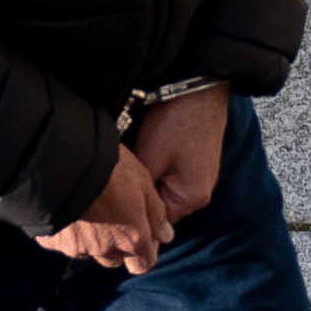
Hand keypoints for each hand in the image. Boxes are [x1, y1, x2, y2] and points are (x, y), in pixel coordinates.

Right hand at [39, 147, 170, 274]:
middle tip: (113, 216)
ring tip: (88, 210)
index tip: (142, 234)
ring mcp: (77, 247)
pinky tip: (67, 209)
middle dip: (117, 245)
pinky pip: (63, 242)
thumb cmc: (109, 168)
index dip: (144, 253)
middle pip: (115, 258)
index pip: (143, 264)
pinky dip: (67, 232)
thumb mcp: (143, 183)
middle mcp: (105, 249)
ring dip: (92, 239)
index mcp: (132, 238)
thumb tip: (165, 236)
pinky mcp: (52, 240)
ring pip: (89, 251)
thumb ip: (156, 214)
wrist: (62, 162)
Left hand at [128, 84, 229, 221]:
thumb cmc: (175, 122)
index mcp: (190, 199)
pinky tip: (143, 152)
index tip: (111, 204)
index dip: (131, 215)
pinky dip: (155, 168)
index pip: (154, 224)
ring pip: (162, 190)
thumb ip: (140, 192)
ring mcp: (198, 176)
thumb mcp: (149, 159)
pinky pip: (168, 174)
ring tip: (130, 165)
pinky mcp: (193, 161)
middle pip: (159, 207)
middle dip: (139, 197)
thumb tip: (124, 211)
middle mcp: (199, 193)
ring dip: (146, 181)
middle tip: (116, 182)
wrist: (199, 86)